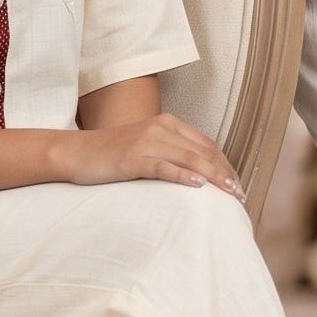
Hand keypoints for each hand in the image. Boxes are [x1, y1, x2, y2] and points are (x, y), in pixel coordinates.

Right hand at [62, 114, 243, 198]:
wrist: (76, 153)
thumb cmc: (112, 154)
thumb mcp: (147, 146)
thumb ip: (172, 152)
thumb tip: (201, 174)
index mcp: (167, 123)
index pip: (207, 144)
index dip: (225, 164)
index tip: (237, 184)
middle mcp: (160, 128)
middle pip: (202, 152)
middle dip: (224, 173)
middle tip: (240, 194)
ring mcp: (146, 142)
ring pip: (188, 158)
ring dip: (212, 177)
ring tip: (228, 192)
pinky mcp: (132, 158)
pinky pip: (163, 166)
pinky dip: (182, 176)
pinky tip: (197, 186)